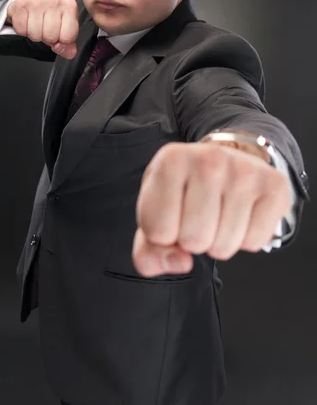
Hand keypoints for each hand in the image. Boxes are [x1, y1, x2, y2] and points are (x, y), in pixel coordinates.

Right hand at [7, 0, 78, 58]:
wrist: (29, 6)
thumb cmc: (48, 19)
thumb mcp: (62, 32)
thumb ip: (68, 46)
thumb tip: (63, 49)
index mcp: (69, 7)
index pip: (68, 37)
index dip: (61, 41)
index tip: (58, 33)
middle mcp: (55, 0)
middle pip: (51, 36)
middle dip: (46, 38)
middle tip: (44, 29)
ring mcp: (38, 0)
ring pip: (35, 34)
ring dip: (34, 34)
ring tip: (35, 25)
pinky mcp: (22, 3)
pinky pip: (21, 30)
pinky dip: (22, 30)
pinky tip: (26, 22)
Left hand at [132, 142, 290, 275]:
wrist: (225, 160)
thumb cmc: (184, 191)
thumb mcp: (155, 212)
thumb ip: (149, 251)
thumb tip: (180, 262)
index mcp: (170, 161)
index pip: (158, 231)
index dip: (163, 235)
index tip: (173, 214)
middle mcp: (208, 159)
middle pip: (194, 241)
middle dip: (193, 241)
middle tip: (199, 216)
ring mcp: (244, 170)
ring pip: (224, 246)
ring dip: (219, 243)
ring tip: (219, 215)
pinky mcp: (273, 185)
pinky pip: (254, 242)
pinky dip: (246, 240)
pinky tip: (241, 215)